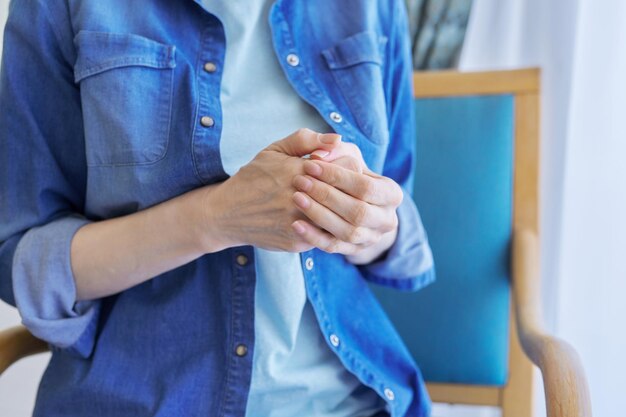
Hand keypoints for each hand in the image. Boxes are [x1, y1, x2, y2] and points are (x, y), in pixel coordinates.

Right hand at [200, 129, 341, 252]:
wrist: (226, 213)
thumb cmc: (254, 177)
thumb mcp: (275, 151)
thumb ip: (306, 140)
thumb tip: (337, 138)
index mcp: (300, 170)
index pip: (347, 167)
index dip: (348, 168)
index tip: (341, 170)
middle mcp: (301, 197)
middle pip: (347, 193)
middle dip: (347, 190)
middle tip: (343, 189)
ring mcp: (300, 223)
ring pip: (339, 217)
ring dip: (339, 211)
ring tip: (332, 205)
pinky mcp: (297, 242)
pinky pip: (325, 235)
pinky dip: (326, 228)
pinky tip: (319, 220)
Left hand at [290, 147, 403, 262]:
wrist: (350, 202)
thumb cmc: (347, 173)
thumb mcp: (345, 155)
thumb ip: (335, 149)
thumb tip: (323, 151)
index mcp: (391, 194)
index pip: (366, 186)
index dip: (337, 176)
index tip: (309, 164)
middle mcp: (387, 220)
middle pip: (358, 212)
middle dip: (327, 196)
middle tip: (300, 181)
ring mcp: (371, 238)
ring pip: (347, 232)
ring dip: (319, 215)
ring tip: (296, 199)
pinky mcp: (353, 250)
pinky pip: (333, 247)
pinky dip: (314, 237)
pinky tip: (296, 224)